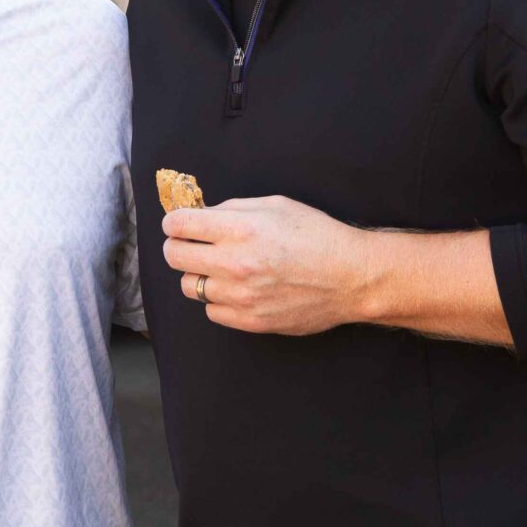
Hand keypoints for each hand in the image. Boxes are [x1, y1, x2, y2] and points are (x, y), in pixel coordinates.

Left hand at [162, 195, 368, 335]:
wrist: (351, 278)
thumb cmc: (318, 236)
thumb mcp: (277, 205)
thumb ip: (234, 208)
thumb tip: (202, 214)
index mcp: (241, 229)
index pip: (179, 224)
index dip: (174, 221)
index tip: (179, 224)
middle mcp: (235, 263)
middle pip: (175, 256)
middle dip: (178, 246)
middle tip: (191, 244)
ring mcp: (241, 296)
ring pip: (189, 286)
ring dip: (199, 274)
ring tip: (220, 268)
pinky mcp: (250, 321)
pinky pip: (211, 311)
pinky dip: (218, 299)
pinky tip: (236, 289)